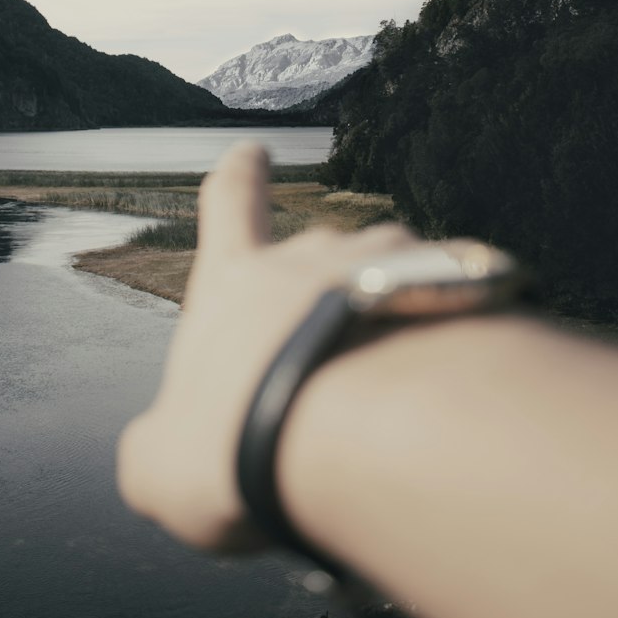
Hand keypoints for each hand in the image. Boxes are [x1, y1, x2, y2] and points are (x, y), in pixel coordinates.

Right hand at [116, 141, 418, 552]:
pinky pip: (456, 307)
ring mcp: (395, 265)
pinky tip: (449, 394)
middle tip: (329, 354)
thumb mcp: (163, 465)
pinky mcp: (464, 296)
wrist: (368, 435)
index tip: (249, 152)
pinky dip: (449, 339)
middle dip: (324, 286)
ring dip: (390, 310)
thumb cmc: (249, 441)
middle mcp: (315, 255)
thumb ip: (155, 449)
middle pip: (318, 247)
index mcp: (238, 279)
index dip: (237, 179)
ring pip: (393, 270)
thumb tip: (153, 455)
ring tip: (394, 380)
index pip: (230, 203)